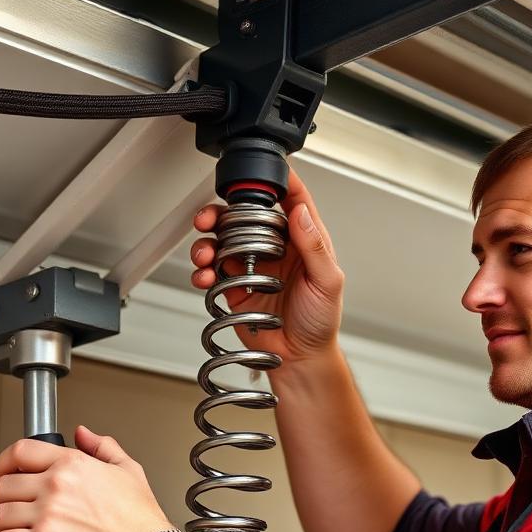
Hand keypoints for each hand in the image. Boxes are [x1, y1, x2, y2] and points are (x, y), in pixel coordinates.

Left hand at [0, 427, 173, 531]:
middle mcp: (55, 486)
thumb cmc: (141, 523)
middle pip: (3, 485)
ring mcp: (47, 515)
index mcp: (72, 464)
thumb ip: (103, 447)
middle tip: (9, 512)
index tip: (4, 473)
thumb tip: (83, 434)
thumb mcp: (129, 471)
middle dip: (0, 501)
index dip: (4, 463)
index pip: (20, 451)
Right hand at [189, 166, 344, 370]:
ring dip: (207, 243)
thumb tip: (301, 212)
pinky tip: (205, 276)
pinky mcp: (235, 288)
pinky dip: (203, 272)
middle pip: (245, 216)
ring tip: (204, 253)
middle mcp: (275, 249)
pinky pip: (213, 272)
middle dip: (223, 213)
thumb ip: (315, 246)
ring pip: (222, 241)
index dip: (278, 182)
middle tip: (210, 218)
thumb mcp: (328, 282)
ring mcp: (252, 267)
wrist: (301, 359)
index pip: (292, 200)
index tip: (262, 172)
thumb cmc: (320, 323)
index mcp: (302, 241)